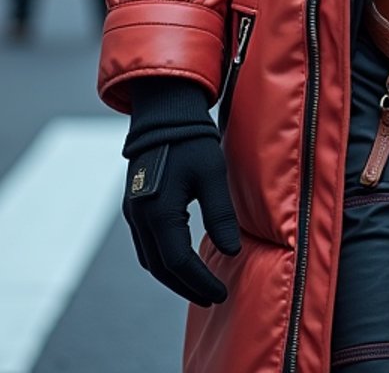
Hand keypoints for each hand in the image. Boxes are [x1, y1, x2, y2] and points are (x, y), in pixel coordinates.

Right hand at [123, 134, 240, 305]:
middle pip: (160, 267)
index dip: (200, 282)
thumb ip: (220, 214)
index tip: (221, 293)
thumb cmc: (192, 141)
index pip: (178, 262)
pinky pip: (146, 245)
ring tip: (199, 287)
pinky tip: (182, 262)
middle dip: (186, 287)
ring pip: (150, 259)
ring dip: (173, 277)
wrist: (164, 114)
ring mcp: (133, 213)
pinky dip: (164, 260)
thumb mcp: (212, 175)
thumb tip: (232, 251)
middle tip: (213, 297)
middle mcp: (139, 217)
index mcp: (158, 211)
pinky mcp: (134, 207)